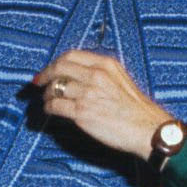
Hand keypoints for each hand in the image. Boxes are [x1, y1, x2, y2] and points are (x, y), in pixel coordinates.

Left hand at [32, 49, 171, 157]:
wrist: (148, 130)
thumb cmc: (136, 109)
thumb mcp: (120, 79)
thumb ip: (99, 73)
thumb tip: (75, 75)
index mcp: (104, 64)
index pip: (71, 56)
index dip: (55, 62)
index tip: (48, 69)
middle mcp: (95, 75)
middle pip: (59, 67)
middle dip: (45, 74)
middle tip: (37, 82)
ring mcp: (87, 93)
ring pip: (55, 87)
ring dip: (47, 94)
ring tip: (46, 99)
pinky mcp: (82, 112)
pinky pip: (56, 106)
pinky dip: (49, 107)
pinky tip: (50, 111)